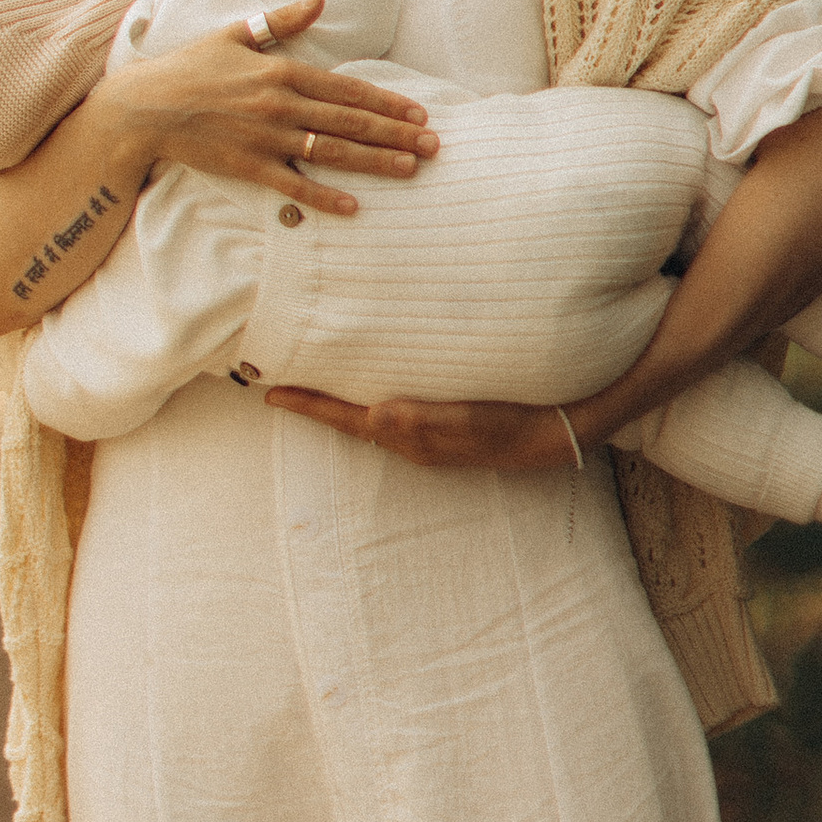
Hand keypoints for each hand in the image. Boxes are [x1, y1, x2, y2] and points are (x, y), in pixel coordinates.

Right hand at [105, 4, 439, 218]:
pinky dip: (323, 196)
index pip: (346, 88)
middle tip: (434, 145)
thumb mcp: (235, 34)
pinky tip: (352, 205)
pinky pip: (293, 185)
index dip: (386, 101)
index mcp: (281, 70)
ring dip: (374, 161)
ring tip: (410, 168)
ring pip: (330, 151)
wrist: (147, 106)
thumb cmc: (192, 66)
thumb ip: (282, 18)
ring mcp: (265, 137)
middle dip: (396, 133)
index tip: (418, 111)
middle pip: (349, 121)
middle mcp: (279, 104)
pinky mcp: (248, 166)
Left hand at [263, 389, 582, 473]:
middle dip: (315, 403)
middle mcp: (410, 440)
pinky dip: (370, 402)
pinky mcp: (443, 430)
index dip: (306, 405)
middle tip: (281, 382)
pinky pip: (393, 417)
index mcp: (409, 433)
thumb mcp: (461, 419)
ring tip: (315, 381)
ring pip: (368, 418)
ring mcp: (426, 438)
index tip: (269, 392)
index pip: (344, 418)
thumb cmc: (508, 421)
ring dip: (340, 404)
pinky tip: (372, 386)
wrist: (552, 434)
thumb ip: (415, 420)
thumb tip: (373, 417)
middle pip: (349, 420)